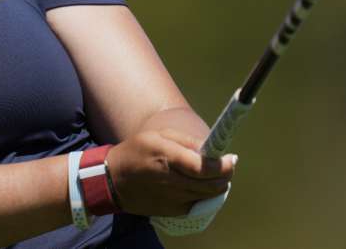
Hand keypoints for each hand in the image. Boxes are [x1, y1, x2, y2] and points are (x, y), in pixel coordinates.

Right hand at [104, 128, 236, 217]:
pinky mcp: (172, 210)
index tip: (231, 158)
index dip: (223, 165)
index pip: (203, 167)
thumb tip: (212, 148)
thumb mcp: (158, 135)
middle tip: (228, 165)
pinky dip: (206, 196)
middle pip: (210, 184)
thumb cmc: (137, 151)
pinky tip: (202, 186)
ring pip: (208, 196)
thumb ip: (186, 141)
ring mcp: (172, 198)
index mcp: (167, 157)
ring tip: (217, 174)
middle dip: (225, 175)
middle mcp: (171, 180)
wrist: (114, 180)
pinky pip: (198, 204)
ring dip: (219, 185)